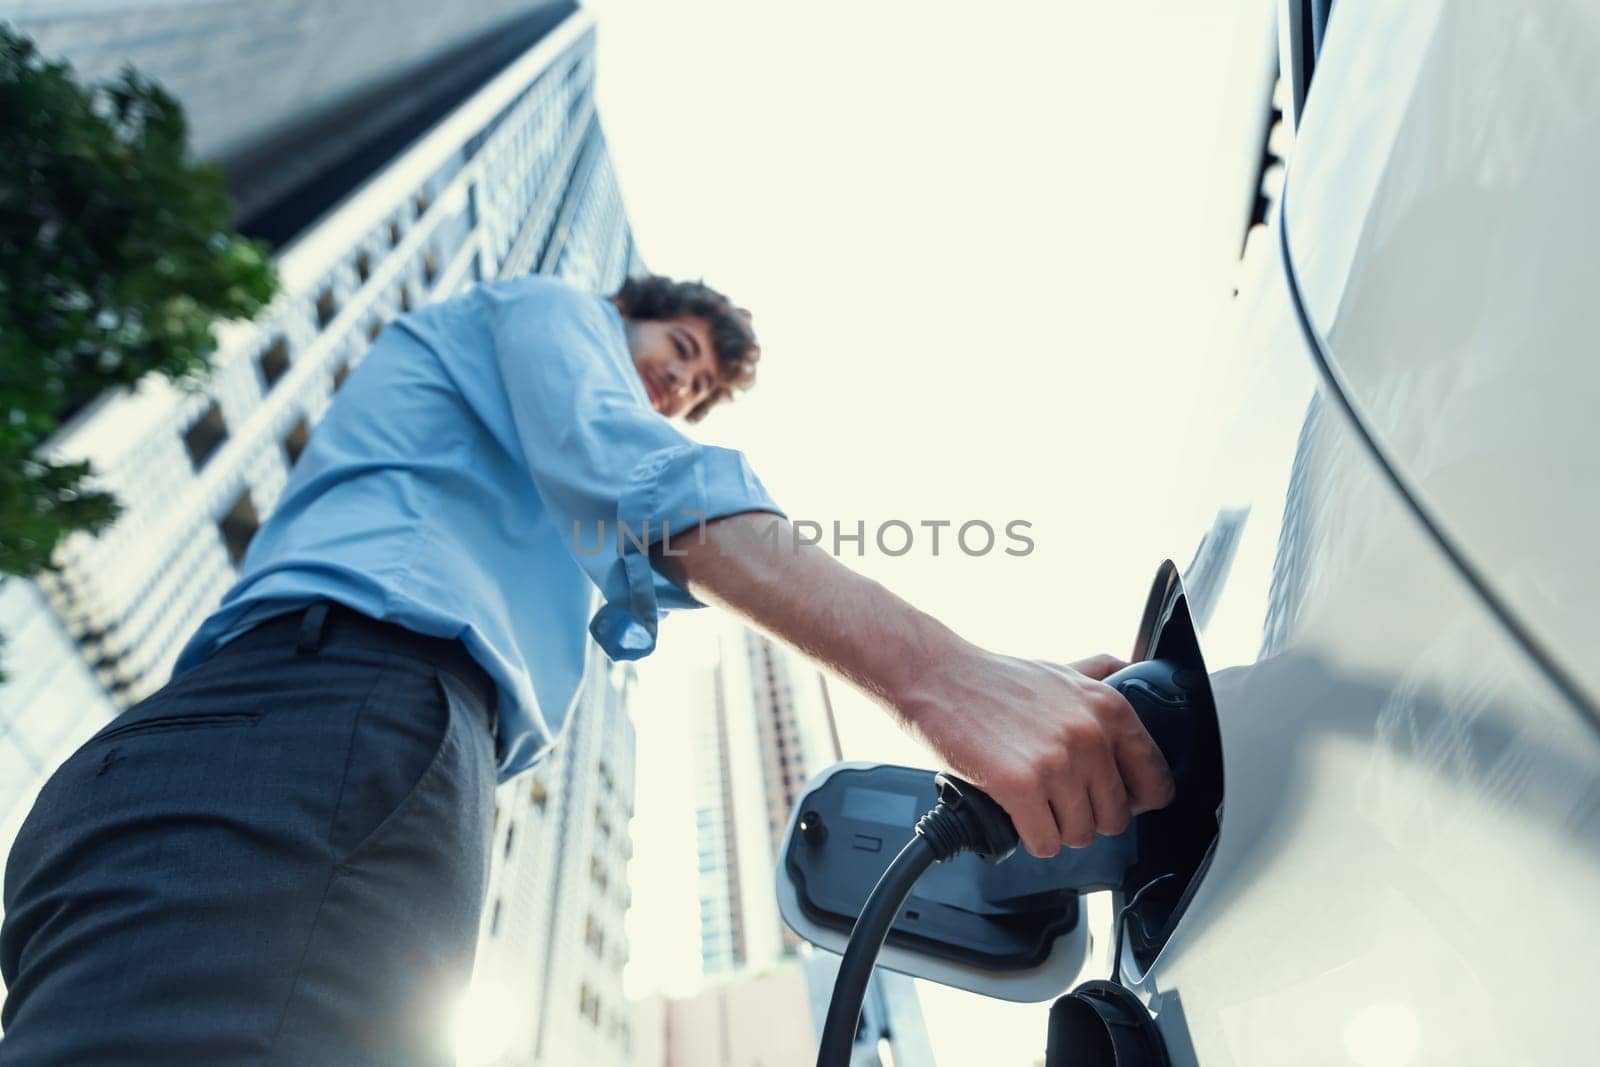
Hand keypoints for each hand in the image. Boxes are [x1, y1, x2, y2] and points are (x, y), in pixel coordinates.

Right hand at [897, 648, 1176, 858]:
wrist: (936, 678)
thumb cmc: (993, 679)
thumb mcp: (1062, 669)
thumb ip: (1101, 676)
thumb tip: (1133, 673)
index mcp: (1108, 708)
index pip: (1155, 781)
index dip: (1135, 800)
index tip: (1116, 801)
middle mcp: (1090, 736)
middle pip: (1115, 818)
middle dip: (1087, 818)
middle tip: (1060, 802)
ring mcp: (1057, 762)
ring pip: (1080, 835)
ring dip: (1057, 830)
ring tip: (1036, 806)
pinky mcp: (1021, 786)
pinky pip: (1045, 843)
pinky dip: (1031, 838)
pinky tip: (1018, 816)